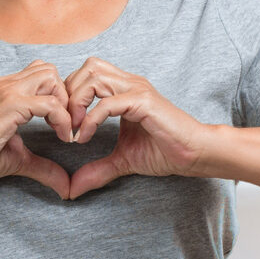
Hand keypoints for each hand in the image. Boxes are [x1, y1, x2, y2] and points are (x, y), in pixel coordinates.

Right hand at [0, 60, 75, 198]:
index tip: (62, 125)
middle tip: (64, 124)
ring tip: (62, 128)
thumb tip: (66, 188)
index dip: (59, 96)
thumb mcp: (17, 158)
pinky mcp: (11, 104)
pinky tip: (61, 137)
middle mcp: (8, 84)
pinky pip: (50, 102)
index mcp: (7, 89)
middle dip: (64, 95)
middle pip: (50, 70)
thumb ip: (43, 166)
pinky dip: (63, 119)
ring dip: (64, 102)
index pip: (42, 74)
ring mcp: (8, 91)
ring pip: (52, 77)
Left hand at [65, 57, 212, 198]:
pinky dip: (90, 119)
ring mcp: (137, 90)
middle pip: (87, 68)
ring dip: (76, 102)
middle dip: (69, 93)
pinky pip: (107, 103)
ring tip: (73, 129)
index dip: (70, 93)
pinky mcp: (143, 102)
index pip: (87, 73)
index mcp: (123, 89)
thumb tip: (72, 189)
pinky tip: (84, 137)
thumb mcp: (122, 160)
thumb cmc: (165, 151)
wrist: (195, 154)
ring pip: (94, 77)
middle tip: (64, 123)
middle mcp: (129, 83)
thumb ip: (97, 169)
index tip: (64, 123)